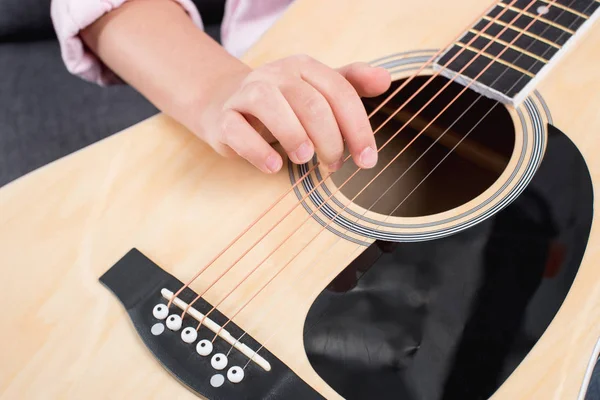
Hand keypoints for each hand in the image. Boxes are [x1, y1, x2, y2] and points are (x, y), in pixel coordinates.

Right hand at [192, 55, 390, 173]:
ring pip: (270, 105)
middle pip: (310, 102)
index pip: (339, 92)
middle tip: (336, 165)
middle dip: (330, 139)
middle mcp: (274, 75)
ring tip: (305, 160)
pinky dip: (257, 150)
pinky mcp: (223, 118)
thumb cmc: (283, 104)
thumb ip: (351, 85)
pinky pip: (236, 130)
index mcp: (303, 67)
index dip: (358, 128)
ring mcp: (246, 94)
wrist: (226, 104)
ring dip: (294, 136)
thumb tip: (385, 80)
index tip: (367, 160)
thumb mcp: (318, 91)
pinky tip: (274, 166)